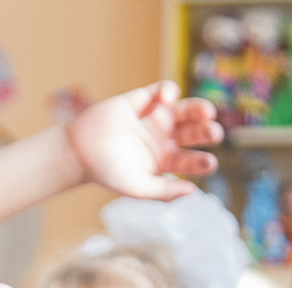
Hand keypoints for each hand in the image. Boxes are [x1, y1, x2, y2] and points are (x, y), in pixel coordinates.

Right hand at [65, 81, 222, 199]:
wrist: (77, 151)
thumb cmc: (105, 172)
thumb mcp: (136, 187)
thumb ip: (163, 192)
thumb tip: (193, 193)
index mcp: (166, 160)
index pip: (191, 160)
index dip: (203, 162)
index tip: (209, 163)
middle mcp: (165, 138)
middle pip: (194, 132)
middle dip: (206, 132)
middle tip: (214, 133)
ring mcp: (156, 117)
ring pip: (185, 110)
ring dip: (198, 109)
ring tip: (207, 112)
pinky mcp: (143, 99)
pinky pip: (163, 91)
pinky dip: (169, 91)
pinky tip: (167, 97)